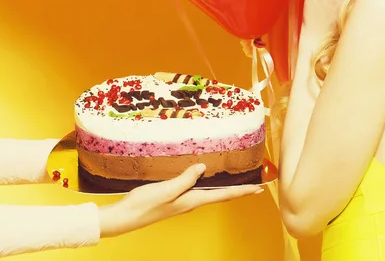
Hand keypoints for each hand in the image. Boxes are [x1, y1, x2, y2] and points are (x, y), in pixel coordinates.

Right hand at [98, 164, 262, 237]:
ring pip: (211, 192)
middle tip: (255, 183)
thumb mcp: (166, 190)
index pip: (223, 195)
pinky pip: (198, 188)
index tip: (258, 188)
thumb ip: (185, 179)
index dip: (241, 191)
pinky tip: (207, 176)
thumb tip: (203, 168)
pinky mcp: (175, 196)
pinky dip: (209, 183)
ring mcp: (183, 200)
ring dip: (226, 186)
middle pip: (221, 194)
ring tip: (238, 179)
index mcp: (192, 200)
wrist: (126, 216)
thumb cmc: (145, 204)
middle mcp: (191, 201)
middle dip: (238, 189)